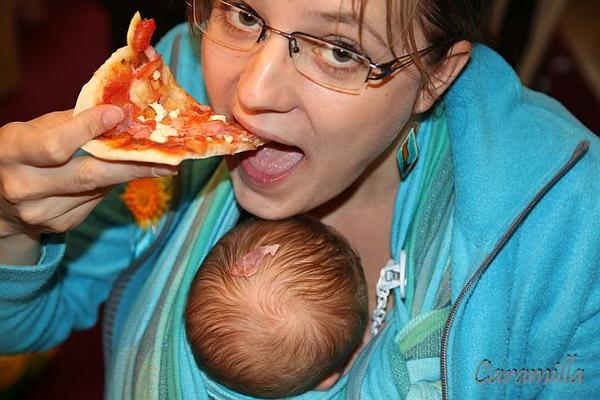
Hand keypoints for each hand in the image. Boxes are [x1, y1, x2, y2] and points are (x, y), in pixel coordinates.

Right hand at [0, 105, 177, 237]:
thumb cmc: (24, 152)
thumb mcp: (35, 129)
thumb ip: (72, 121)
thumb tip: (121, 111)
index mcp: (11, 152)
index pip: (54, 144)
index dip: (87, 129)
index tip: (118, 115)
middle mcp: (22, 186)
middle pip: (86, 175)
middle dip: (130, 164)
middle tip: (167, 158)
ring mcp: (40, 212)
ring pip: (97, 189)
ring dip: (125, 172)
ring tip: (154, 161)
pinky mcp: (59, 225)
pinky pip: (95, 201)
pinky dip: (109, 185)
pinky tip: (115, 174)